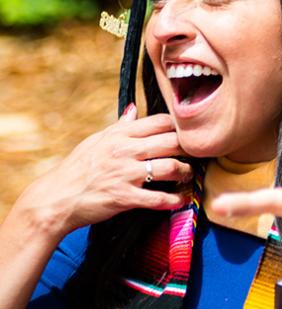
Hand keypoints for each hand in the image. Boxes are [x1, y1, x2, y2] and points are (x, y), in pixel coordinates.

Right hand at [16, 104, 191, 238]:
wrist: (55, 198)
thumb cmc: (77, 168)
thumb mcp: (96, 141)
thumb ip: (120, 126)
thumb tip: (133, 108)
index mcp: (120, 135)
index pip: (162, 122)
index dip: (181, 127)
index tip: (190, 134)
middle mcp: (125, 151)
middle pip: (173, 142)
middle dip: (191, 149)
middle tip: (200, 155)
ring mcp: (125, 174)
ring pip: (171, 167)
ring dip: (187, 173)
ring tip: (189, 176)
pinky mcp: (125, 197)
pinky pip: (158, 198)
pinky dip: (175, 200)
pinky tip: (182, 200)